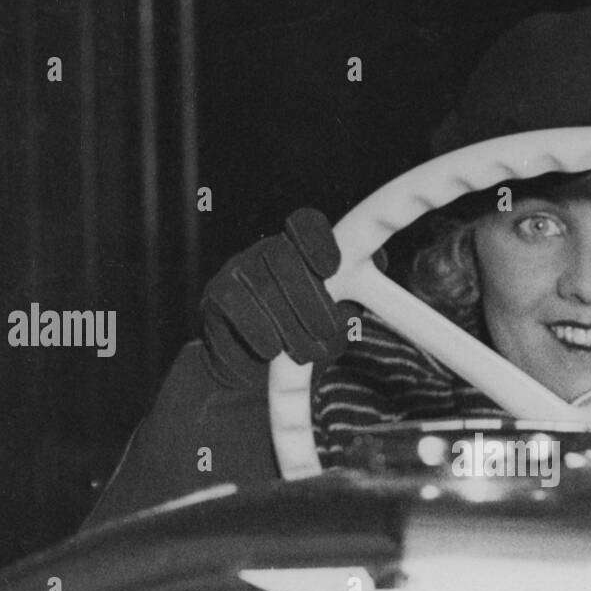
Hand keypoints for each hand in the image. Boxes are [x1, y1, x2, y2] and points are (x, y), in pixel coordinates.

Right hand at [201, 209, 365, 386]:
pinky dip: (254, 331)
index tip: (332, 269)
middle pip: (281, 256)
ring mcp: (234, 271)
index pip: (306, 225)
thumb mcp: (334, 316)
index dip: (318, 241)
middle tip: (325, 332)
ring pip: (258, 284)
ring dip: (285, 322)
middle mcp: (263, 252)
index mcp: (297, 249)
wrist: (251, 365)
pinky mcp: (212, 298)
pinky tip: (270, 353)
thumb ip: (353, 295)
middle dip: (307, 296)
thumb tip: (378, 263)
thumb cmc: (302, 334)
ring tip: (304, 355)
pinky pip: (231, 306)